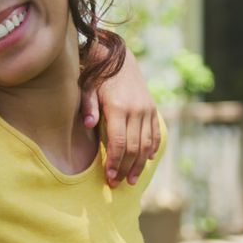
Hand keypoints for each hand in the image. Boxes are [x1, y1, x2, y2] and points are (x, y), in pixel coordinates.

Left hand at [80, 47, 159, 187]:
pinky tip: (147, 161)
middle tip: (118, 184)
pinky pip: (155, 133)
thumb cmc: (97, 76)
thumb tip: (89, 124)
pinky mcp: (153, 109)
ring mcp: (147, 110)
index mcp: (118, 107)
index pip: (118, 142)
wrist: (119, 58)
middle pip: (133, 147)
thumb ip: (88, 106)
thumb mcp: (87, 88)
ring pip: (147, 144)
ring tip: (133, 180)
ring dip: (140, 164)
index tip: (109, 177)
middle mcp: (136, 110)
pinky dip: (152, 149)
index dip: (115, 161)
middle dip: (126, 168)